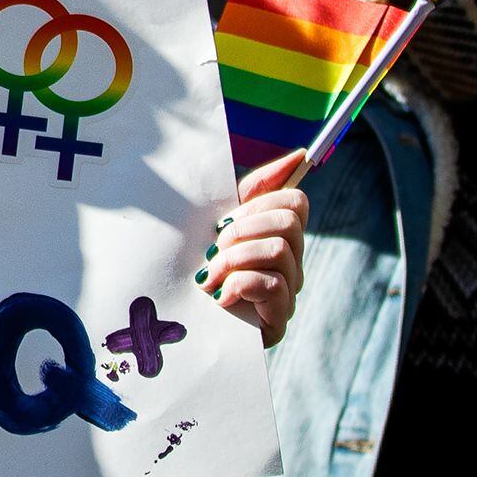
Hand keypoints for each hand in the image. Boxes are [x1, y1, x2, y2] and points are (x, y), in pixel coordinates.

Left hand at [193, 150, 310, 344]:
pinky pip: (272, 285)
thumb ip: (254, 189)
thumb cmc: (198, 262)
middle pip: (288, 222)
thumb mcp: (221, 221)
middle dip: (241, 229)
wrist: (176, 315)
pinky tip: (220, 297)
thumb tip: (300, 156)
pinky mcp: (278, 320)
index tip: (226, 218)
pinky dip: (238, 285)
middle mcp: (291, 263)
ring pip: (278, 251)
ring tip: (210, 275)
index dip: (259, 202)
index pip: (295, 202)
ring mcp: (288, 292)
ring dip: (233, 259)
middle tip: (214, 249)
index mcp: (279, 237)